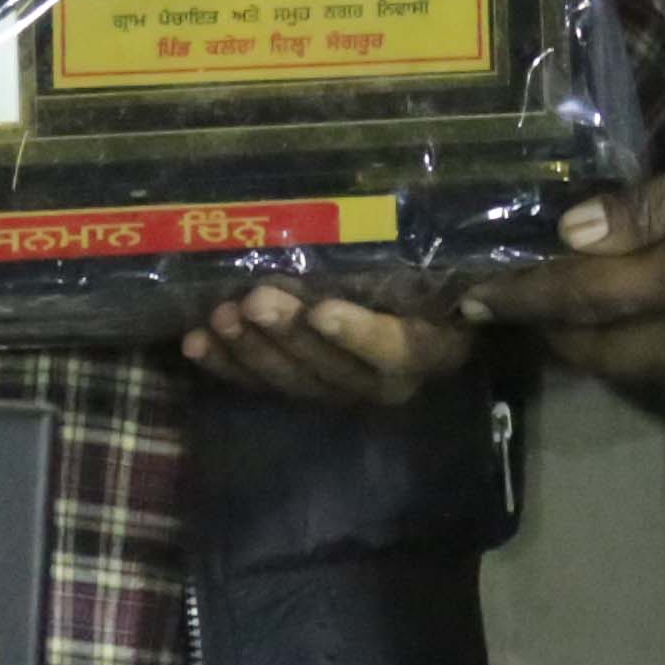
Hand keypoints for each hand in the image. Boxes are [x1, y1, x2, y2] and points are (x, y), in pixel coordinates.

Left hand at [180, 279, 478, 407]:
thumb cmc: (442, 284)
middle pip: (332, 370)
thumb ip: (461, 279)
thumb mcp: (459, 274)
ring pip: (293, 381)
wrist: (430, 316)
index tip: (321, 310)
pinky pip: (263, 385)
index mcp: (429, 352)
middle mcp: (386, 383)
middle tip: (253, 300)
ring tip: (219, 317)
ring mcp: (340, 389)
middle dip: (289, 336)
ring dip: (252, 350)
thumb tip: (470, 276)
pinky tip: (194, 342)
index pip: (395, 350)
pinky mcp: (304, 389)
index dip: (357, 335)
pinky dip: (227, 365)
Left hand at [459, 123, 664, 391]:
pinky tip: (621, 324)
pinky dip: (632, 352)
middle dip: (550, 335)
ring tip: (555, 316)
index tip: (474, 297)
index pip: (587, 300)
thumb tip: (572, 234)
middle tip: (509, 306)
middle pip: (604, 355)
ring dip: (590, 349)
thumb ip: (647, 207)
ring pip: (637, 371)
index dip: (525, 298)